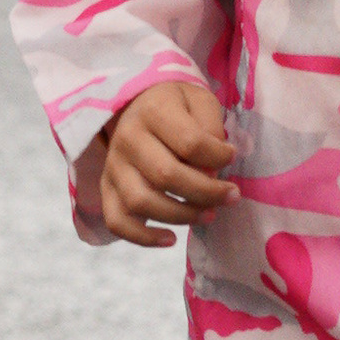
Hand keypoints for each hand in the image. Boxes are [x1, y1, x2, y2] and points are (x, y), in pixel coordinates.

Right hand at [100, 80, 235, 245]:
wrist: (141, 105)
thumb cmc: (179, 106)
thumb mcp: (200, 101)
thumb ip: (211, 127)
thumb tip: (213, 168)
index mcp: (153, 111)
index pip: (190, 143)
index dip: (218, 156)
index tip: (232, 156)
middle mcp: (127, 137)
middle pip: (166, 175)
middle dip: (206, 192)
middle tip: (231, 196)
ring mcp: (114, 165)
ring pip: (141, 202)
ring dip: (181, 216)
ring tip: (209, 215)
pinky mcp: (107, 188)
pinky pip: (117, 221)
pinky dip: (143, 237)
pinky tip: (171, 239)